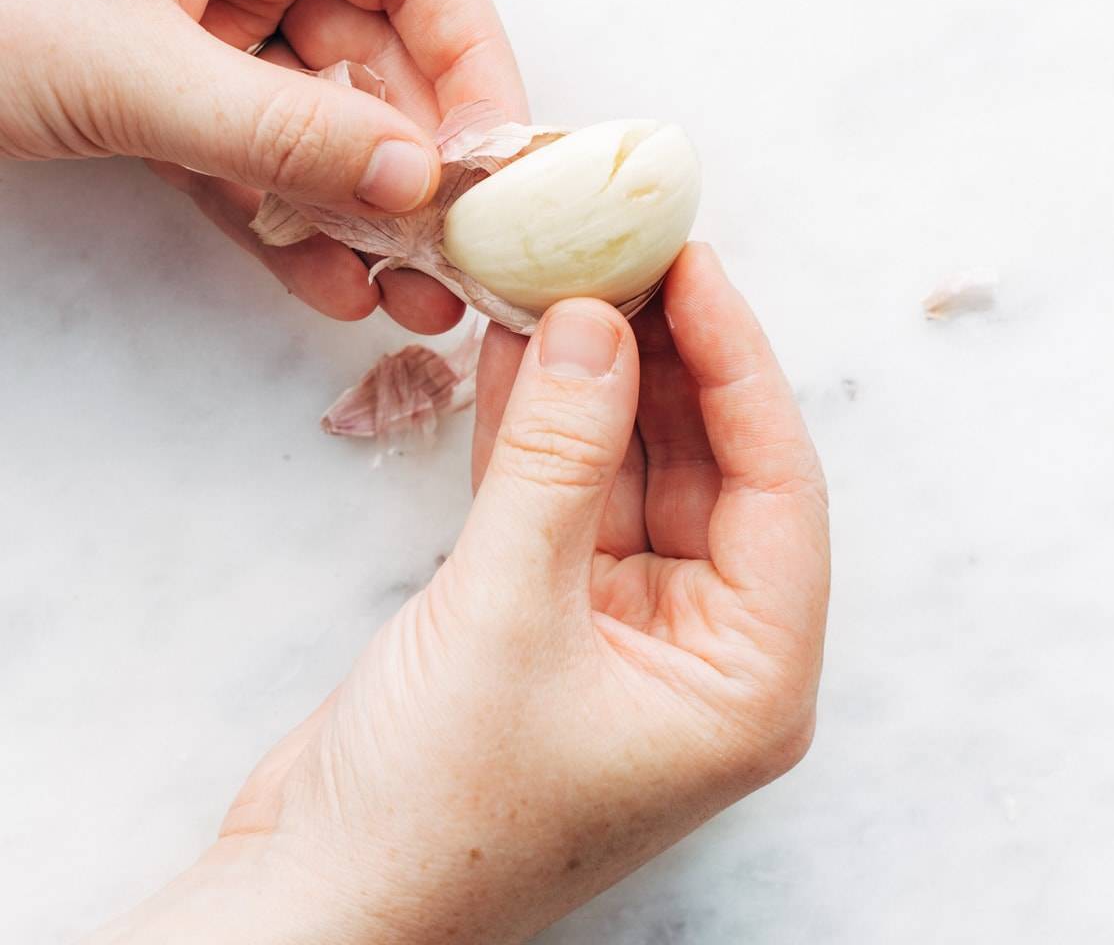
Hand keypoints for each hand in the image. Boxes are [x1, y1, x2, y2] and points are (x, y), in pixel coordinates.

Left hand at [0, 0, 526, 332]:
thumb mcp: (133, 62)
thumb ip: (287, 127)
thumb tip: (417, 180)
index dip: (473, 61)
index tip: (497, 163)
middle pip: (385, 61)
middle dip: (421, 169)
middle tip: (460, 256)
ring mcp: (222, 33)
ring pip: (332, 127)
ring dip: (372, 217)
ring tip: (415, 298)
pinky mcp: (185, 103)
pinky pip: (268, 167)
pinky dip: (299, 229)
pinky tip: (339, 290)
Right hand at [89, 245, 829, 944]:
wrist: (315, 901)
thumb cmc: (431, 808)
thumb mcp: (506, 609)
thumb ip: (557, 455)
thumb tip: (597, 319)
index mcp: (749, 677)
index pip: (777, 484)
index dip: (738, 363)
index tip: (695, 266)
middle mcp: (704, 650)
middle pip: (705, 466)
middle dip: (662, 359)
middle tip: (626, 255)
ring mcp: (625, 629)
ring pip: (628, 471)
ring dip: (594, 382)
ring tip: (568, 279)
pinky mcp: (550, 614)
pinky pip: (562, 497)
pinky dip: (538, 428)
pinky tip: (515, 349)